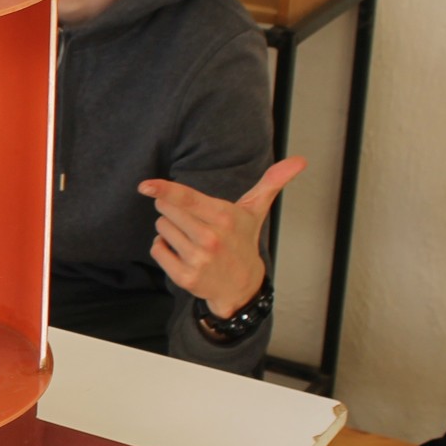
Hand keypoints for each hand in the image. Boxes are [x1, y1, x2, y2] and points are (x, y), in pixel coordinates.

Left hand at [139, 157, 305, 318]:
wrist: (242, 285)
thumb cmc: (242, 240)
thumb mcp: (255, 210)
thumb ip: (272, 182)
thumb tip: (301, 160)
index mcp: (224, 218)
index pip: (188, 199)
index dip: (164, 190)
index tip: (144, 186)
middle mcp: (210, 239)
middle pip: (166, 210)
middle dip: (171, 209)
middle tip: (191, 219)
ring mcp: (198, 260)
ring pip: (161, 229)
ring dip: (169, 229)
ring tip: (189, 237)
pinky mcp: (185, 277)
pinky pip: (157, 250)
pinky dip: (163, 247)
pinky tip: (181, 251)